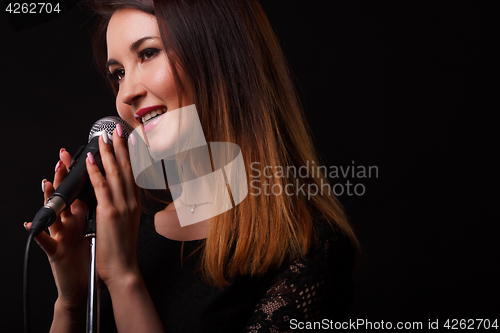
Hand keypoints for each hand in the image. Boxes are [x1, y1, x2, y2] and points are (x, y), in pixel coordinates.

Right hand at [27, 149, 89, 311]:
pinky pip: (44, 241)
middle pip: (64, 196)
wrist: (85, 284)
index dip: (81, 173)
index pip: (79, 190)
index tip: (85, 154)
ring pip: (51, 214)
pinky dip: (36, 233)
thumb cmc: (91, 255)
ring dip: (48, 199)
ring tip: (47, 184)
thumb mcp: (95, 227)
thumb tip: (105, 188)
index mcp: (80, 217)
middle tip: (63, 160)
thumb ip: (96, 208)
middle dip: (62, 178)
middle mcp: (68, 223)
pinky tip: (30, 225)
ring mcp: (59, 236)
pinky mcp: (55, 252)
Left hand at [86, 124, 140, 289]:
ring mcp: (121, 206)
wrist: (123, 267)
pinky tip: (92, 159)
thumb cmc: (121, 249)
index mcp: (134, 204)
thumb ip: (123, 207)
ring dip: (108, 153)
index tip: (128, 140)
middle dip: (121, 147)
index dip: (130, 155)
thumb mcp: (126, 223)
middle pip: (126, 168)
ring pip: (115, 173)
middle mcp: (131, 202)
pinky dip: (96, 171)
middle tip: (117, 130)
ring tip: (103, 138)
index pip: (133, 173)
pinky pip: (101, 187)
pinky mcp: (109, 212)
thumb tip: (117, 196)